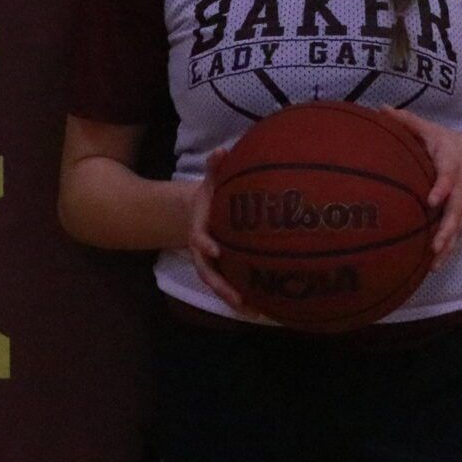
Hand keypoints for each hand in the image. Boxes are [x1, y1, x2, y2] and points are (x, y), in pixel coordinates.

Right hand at [183, 146, 258, 314]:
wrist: (200, 213)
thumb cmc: (212, 196)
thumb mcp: (210, 181)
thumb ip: (215, 168)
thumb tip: (220, 151)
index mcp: (200, 230)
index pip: (200, 239)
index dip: (205, 244)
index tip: (215, 249)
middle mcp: (203, 252)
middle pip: (207, 272)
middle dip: (220, 285)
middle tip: (236, 297)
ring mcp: (213, 264)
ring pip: (219, 284)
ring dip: (232, 298)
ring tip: (251, 310)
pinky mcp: (224, 270)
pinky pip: (232, 285)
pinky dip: (243, 298)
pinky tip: (262, 309)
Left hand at [381, 110, 461, 271]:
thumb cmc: (454, 145)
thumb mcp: (434, 131)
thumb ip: (408, 123)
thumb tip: (381, 110)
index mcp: (451, 164)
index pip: (448, 176)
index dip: (442, 188)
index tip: (432, 200)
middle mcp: (461, 188)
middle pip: (456, 210)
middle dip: (447, 228)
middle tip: (435, 244)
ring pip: (458, 227)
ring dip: (448, 245)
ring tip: (434, 263)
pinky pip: (458, 234)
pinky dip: (449, 250)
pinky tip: (435, 266)